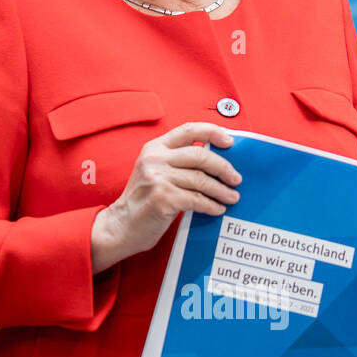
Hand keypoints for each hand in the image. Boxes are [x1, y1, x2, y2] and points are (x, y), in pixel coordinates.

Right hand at [90, 122, 239, 273]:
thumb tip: (215, 162)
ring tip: (231, 197)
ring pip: (202, 180)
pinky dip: (211, 205)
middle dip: (224, 168)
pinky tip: (217, 209)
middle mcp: (155, 159)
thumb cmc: (142, 200)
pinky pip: (197, 200)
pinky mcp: (163, 198)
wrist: (120, 225)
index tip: (230, 141)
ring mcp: (158, 178)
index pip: (188, 130)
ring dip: (221, 190)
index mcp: (154, 148)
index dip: (212, 132)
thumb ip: (177, 162)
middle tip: (236, 178)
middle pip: (201, 155)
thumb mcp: (154, 171)